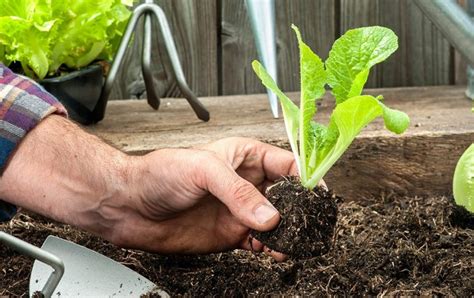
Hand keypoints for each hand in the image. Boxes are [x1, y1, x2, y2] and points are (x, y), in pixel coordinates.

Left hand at [111, 137, 296, 259]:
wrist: (131, 205)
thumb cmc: (159, 173)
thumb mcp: (203, 170)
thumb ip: (238, 192)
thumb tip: (269, 216)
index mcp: (244, 156)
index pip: (286, 163)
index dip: (305, 177)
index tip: (318, 194)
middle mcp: (246, 183)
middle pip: (288, 195)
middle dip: (302, 209)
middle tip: (310, 223)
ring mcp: (239, 209)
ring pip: (277, 221)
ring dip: (289, 232)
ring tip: (293, 241)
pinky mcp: (231, 233)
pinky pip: (261, 241)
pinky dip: (271, 247)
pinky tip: (272, 250)